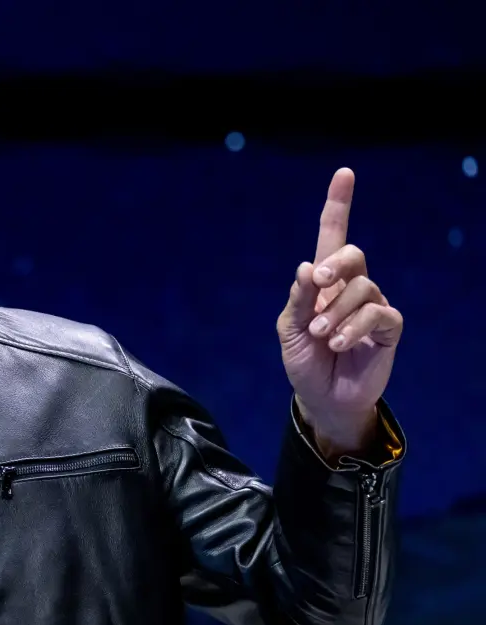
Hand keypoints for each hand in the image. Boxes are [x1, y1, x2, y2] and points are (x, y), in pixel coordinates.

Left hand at [277, 168, 403, 453]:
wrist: (321, 398)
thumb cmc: (304, 360)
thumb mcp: (289, 330)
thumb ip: (298, 299)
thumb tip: (306, 267)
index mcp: (323, 281)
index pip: (333, 235)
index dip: (339, 204)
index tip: (344, 174)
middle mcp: (350, 287)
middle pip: (352, 254)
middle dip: (335, 264)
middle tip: (316, 284)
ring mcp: (371, 306)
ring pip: (363, 288)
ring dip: (336, 312)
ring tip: (321, 335)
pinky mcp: (388, 328)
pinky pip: (377, 315)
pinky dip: (354, 327)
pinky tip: (339, 342)